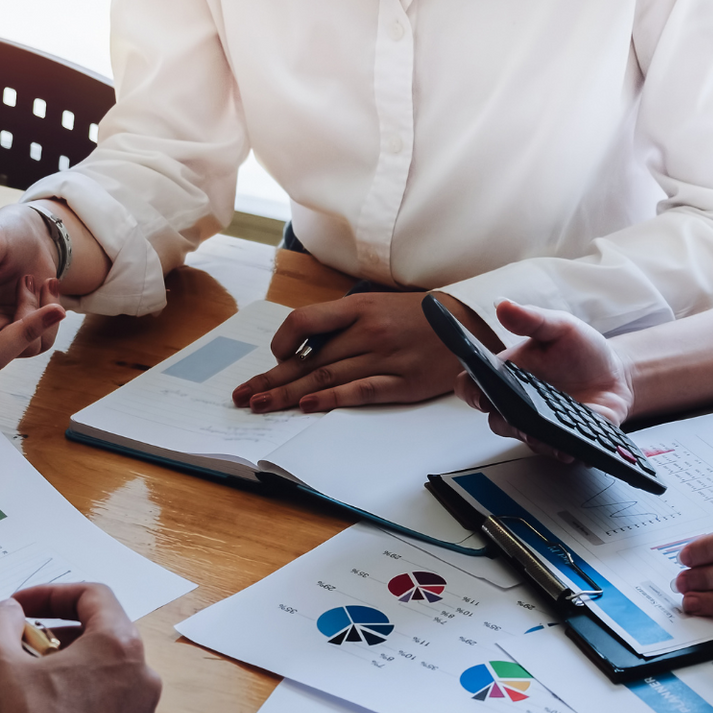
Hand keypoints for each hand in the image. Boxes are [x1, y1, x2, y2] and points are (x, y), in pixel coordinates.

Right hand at [0, 583, 160, 712]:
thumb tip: (9, 611)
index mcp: (119, 646)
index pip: (92, 595)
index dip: (50, 594)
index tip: (18, 607)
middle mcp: (144, 677)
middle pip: (103, 634)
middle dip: (58, 633)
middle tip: (21, 647)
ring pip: (107, 675)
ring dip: (70, 669)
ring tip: (30, 685)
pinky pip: (110, 711)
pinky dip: (81, 703)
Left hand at [229, 290, 485, 412]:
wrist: (470, 325)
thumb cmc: (418, 317)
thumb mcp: (378, 306)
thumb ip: (344, 324)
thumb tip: (306, 349)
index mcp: (358, 308)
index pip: (305, 321)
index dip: (282, 343)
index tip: (274, 359)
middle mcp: (367, 331)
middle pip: (309, 359)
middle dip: (272, 379)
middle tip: (243, 396)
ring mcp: (385, 357)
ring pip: (326, 377)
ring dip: (289, 394)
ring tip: (261, 405)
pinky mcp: (402, 382)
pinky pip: (361, 390)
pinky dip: (332, 398)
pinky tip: (308, 406)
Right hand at [454, 299, 634, 459]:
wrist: (616, 373)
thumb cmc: (580, 350)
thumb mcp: (558, 327)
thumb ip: (531, 319)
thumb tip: (503, 305)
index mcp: (508, 377)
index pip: (473, 388)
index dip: (471, 393)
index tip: (480, 393)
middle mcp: (518, 406)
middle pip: (498, 421)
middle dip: (506, 420)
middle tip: (517, 415)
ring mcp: (540, 427)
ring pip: (527, 440)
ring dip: (536, 439)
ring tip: (549, 433)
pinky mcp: (566, 441)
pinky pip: (558, 451)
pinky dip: (564, 450)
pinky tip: (572, 446)